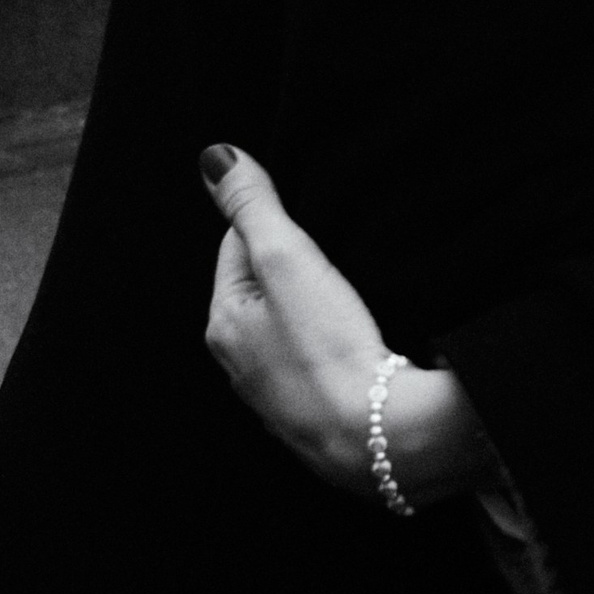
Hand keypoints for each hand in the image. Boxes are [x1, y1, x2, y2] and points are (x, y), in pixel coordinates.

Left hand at [200, 145, 495, 505]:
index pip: (237, 245)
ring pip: (292, 327)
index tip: (312, 223)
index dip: (276, 222)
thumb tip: (215, 157)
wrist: (377, 437)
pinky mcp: (318, 414)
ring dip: (318, 306)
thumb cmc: (329, 350)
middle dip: (296, 265)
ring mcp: (278, 394)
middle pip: (264, 287)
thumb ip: (253, 206)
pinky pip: (319, 361)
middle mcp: (240, 364)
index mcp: (223, 323)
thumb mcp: (287, 259)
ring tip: (352, 295)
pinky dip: (335, 344)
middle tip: (336, 255)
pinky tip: (361, 339)